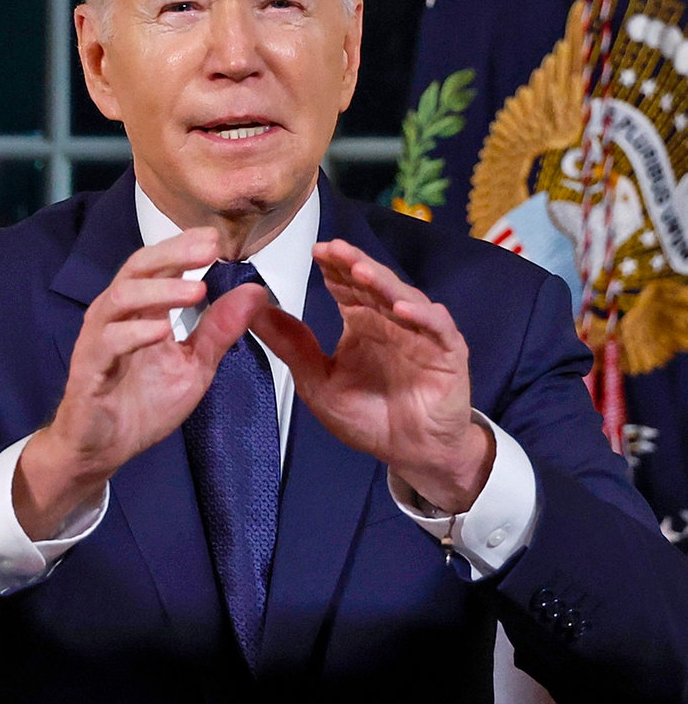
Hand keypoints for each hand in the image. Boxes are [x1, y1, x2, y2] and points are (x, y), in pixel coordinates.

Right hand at [14, 227, 268, 537]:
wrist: (104, 448)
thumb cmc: (143, 403)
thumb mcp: (195, 365)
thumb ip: (220, 329)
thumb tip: (255, 291)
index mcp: (142, 308)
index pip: (160, 264)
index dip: (185, 247)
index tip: (217, 237)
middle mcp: (116, 314)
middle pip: (139, 267)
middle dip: (174, 254)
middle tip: (209, 247)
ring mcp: (99, 338)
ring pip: (121, 298)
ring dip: (160, 291)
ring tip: (196, 291)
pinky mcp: (89, 368)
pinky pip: (108, 342)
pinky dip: (135, 332)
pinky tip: (162, 330)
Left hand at [251, 239, 492, 512]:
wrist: (413, 453)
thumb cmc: (369, 416)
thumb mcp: (318, 383)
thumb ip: (292, 347)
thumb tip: (256, 311)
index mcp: (362, 322)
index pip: (346, 286)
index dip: (333, 267)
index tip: (315, 250)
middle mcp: (391, 320)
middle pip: (373, 283)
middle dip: (353, 264)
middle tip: (333, 249)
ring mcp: (422, 333)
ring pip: (403, 298)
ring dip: (383, 283)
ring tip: (360, 270)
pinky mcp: (448, 353)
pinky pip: (438, 328)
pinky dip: (422, 317)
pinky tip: (400, 309)